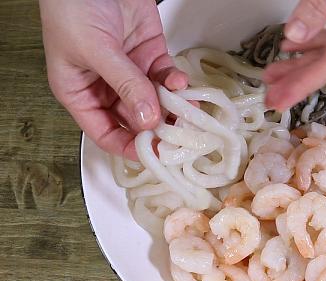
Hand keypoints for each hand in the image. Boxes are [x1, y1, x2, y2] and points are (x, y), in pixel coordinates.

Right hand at [40, 0, 186, 159]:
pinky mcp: (150, 54)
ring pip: (155, 101)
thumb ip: (124, 84)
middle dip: (157, 128)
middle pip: (135, 119)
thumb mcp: (95, 50)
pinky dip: (176, 83)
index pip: (104, 132)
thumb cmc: (73, 7)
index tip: (153, 154)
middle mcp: (106, 86)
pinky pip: (166, 78)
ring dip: (172, 108)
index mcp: (80, 92)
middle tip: (179, 136)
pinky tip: (181, 84)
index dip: (128, 146)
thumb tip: (147, 118)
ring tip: (187, 113)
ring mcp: (130, 71)